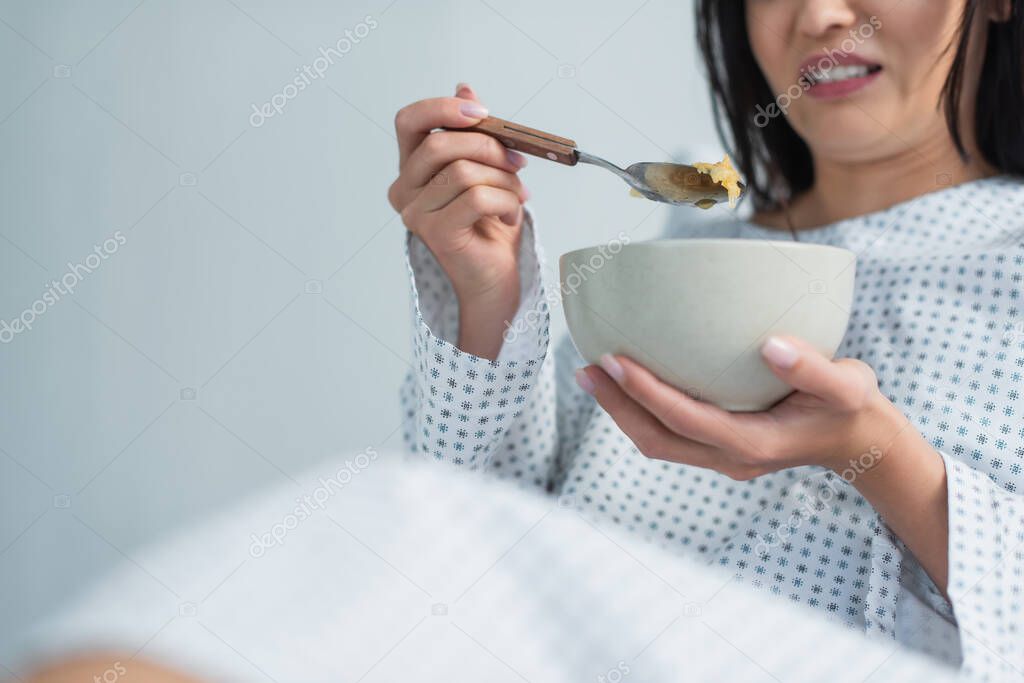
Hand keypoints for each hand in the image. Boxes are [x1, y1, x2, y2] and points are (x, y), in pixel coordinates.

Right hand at [388, 83, 529, 309]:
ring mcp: (416, 213)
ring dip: (503, 179)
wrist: (496, 274)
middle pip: (440, 144)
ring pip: (463, 172)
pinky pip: (476, 198)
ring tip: (517, 195)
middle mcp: (404, 190)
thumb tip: (464, 87)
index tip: (481, 111)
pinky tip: (509, 213)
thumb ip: (471, 131)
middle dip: (488, 146)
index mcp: (411, 168)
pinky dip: (504, 201)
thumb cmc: (489, 223)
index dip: (442, 108)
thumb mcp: (485, 167)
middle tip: (518, 160)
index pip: (408, 121)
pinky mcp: (437, 234)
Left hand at [574, 336, 912, 480]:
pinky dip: (642, 408)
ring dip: (621, 410)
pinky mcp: (718, 445)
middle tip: (585, 367)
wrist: (859, 442)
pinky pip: (669, 432)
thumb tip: (771, 345)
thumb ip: (816, 368)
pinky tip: (627, 378)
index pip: (685, 420)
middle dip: (617, 406)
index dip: (645, 393)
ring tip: (591, 372)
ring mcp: (721, 456)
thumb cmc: (852, 408)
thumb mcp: (850, 385)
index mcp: (754, 443)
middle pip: (657, 438)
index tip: (613, 360)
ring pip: (657, 440)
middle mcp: (729, 456)